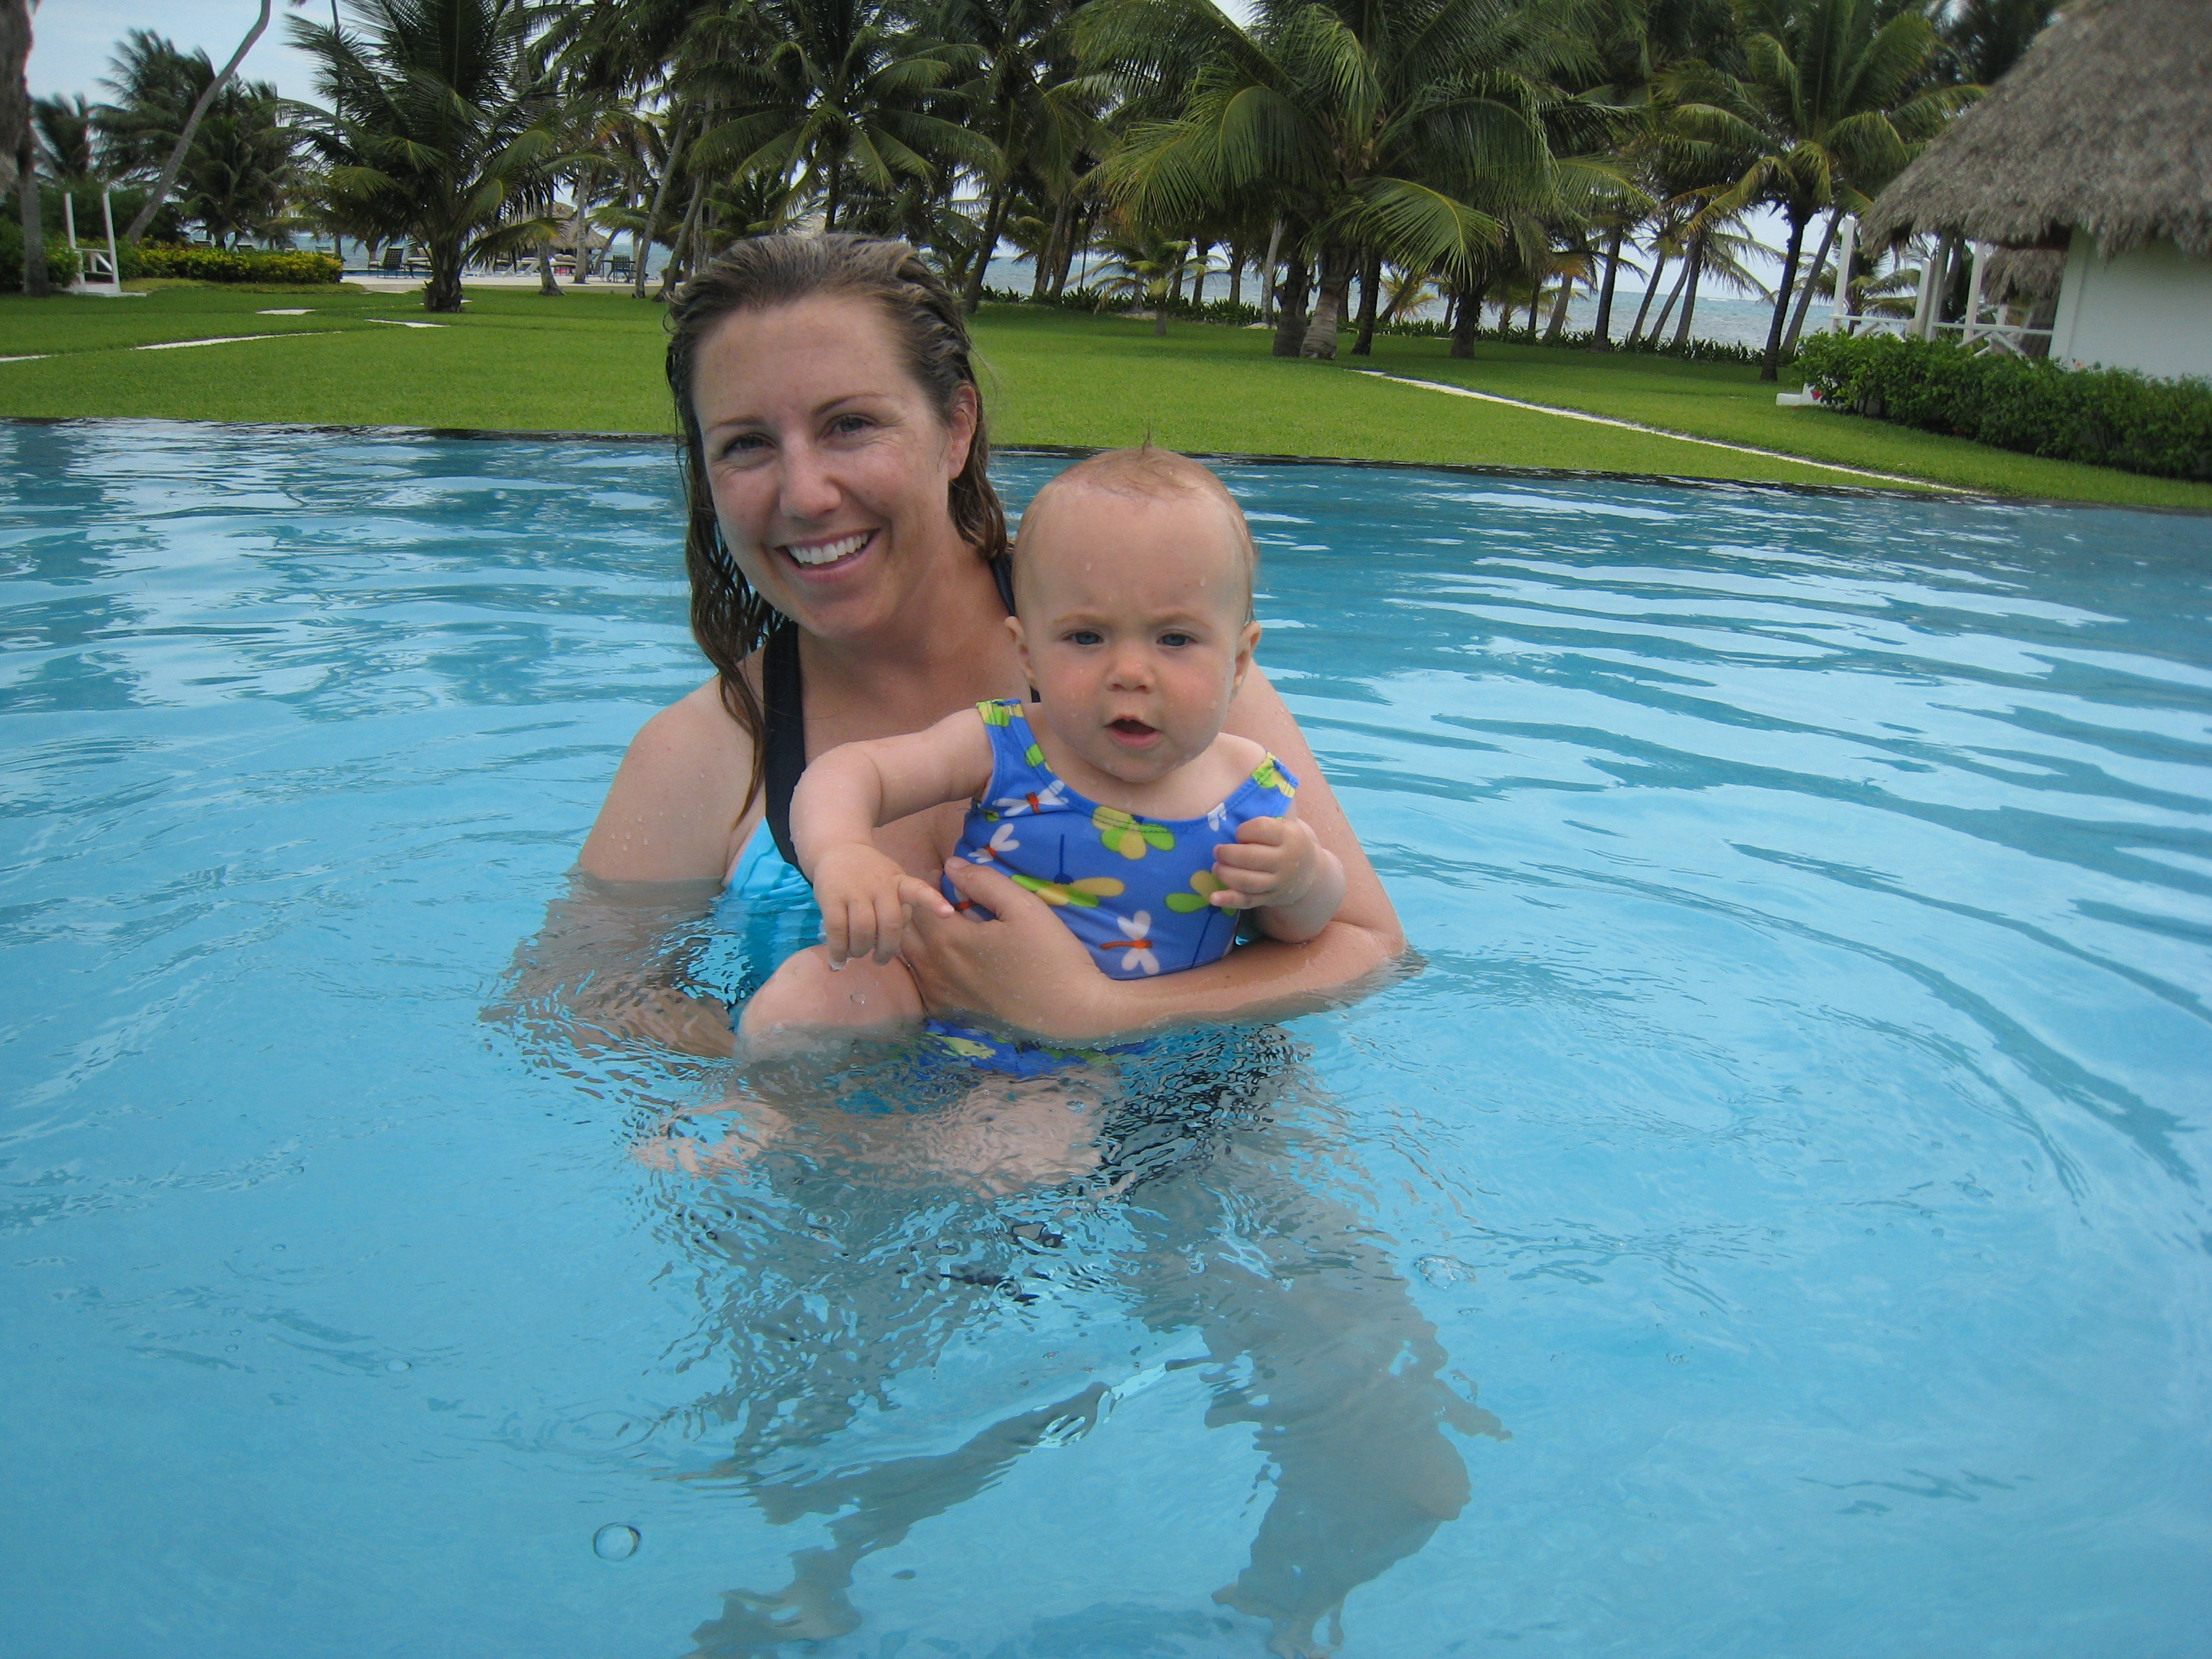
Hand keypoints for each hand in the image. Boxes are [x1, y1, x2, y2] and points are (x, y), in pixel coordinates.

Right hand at [811, 843, 952, 968]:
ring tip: (858, 954)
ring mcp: (855, 890)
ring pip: (864, 930)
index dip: (933, 902)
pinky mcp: (832, 897)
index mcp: (899, 882)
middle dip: (886, 949)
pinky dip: (839, 950)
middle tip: (880, 959)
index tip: (948, 913)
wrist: (838, 849)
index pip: (919, 890)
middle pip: (889, 924)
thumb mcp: (892, 880)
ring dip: (861, 950)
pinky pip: (837, 930)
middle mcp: (880, 885)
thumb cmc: (870, 874)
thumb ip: (898, 906)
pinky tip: (839, 960)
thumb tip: (891, 944)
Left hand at [899, 858, 1122, 1041]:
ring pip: (909, 956)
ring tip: (943, 926)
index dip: (925, 884)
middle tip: (942, 900)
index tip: (945, 878)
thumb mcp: (1024, 907)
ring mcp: (939, 993)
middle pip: (905, 929)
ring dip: (916, 936)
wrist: (1070, 1011)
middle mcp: (933, 968)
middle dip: (915, 909)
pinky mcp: (950, 1011)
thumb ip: (984, 881)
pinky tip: (948, 961)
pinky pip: (920, 984)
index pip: (915, 902)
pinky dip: (923, 966)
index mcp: (947, 938)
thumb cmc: (1050, 955)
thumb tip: (950, 865)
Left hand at [1209, 814, 1322, 910]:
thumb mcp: (1284, 827)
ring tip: (1217, 867)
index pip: (1260, 829)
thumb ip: (1262, 824)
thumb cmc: (1286, 843)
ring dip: (1226, 874)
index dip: (1243, 830)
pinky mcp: (1270, 898)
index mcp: (1289, 836)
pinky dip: (1229, 900)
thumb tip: (1226, 822)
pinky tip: (1213, 898)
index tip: (1239, 833)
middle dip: (1227, 853)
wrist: (1308, 872)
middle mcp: (1286, 861)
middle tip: (1217, 851)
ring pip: (1247, 881)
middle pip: (1250, 857)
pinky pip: (1247, 901)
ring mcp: (1279, 882)